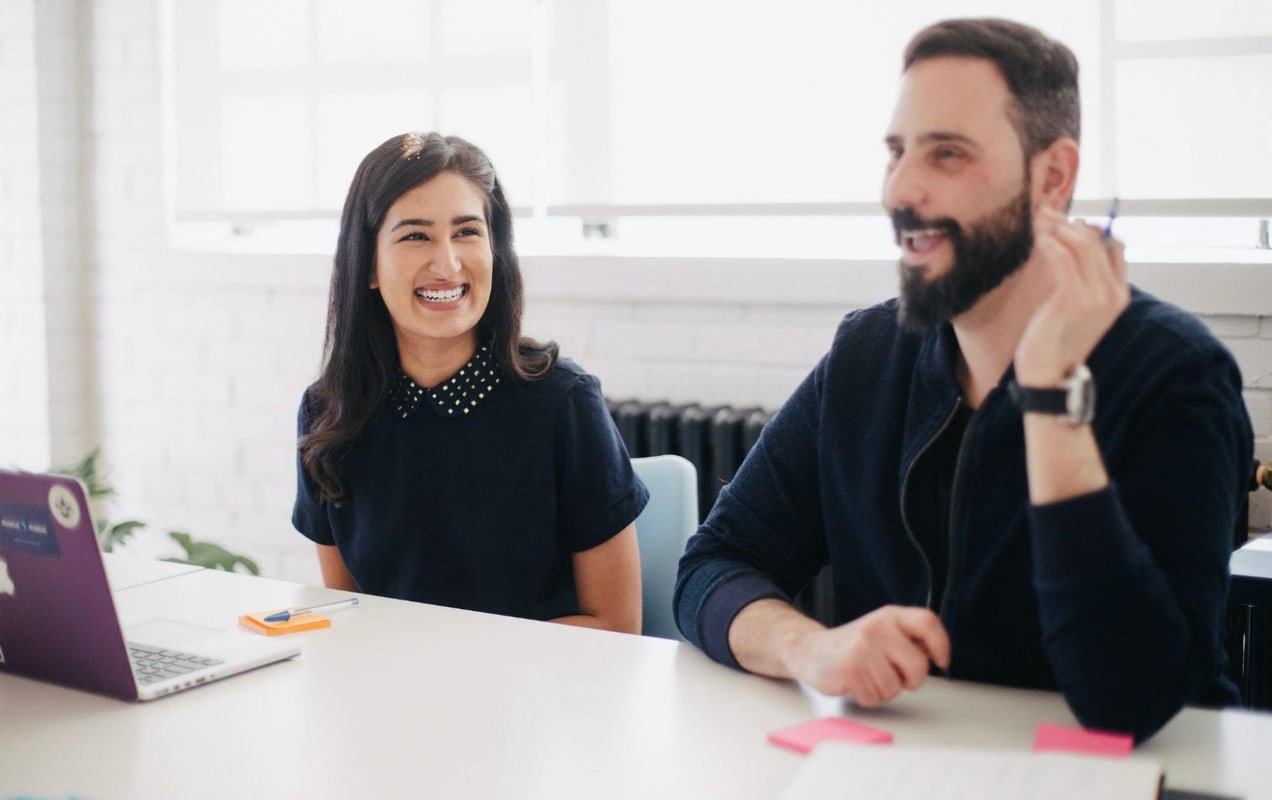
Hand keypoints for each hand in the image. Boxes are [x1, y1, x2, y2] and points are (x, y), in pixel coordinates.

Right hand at [784, 605, 949, 705]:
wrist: (811, 650)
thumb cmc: (852, 647)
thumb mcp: (883, 632)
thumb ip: (908, 639)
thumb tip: (935, 654)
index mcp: (890, 616)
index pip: (927, 622)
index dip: (941, 644)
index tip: (940, 661)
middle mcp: (878, 628)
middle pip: (918, 666)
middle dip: (910, 680)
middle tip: (893, 675)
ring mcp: (863, 648)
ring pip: (895, 688)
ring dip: (883, 690)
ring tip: (867, 676)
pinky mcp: (850, 669)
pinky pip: (875, 698)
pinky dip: (867, 697)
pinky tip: (855, 683)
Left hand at [1014, 207, 1129, 385]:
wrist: (1048, 374)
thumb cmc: (1055, 340)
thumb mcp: (1076, 308)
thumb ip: (1082, 281)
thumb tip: (1075, 246)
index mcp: (1119, 294)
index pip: (1113, 247)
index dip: (1091, 229)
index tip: (1066, 221)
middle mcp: (1112, 293)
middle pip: (1096, 242)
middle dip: (1068, 222)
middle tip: (1044, 212)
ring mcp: (1096, 296)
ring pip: (1080, 245)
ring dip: (1056, 227)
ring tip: (1037, 219)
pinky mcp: (1072, 298)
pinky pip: (1064, 258)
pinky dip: (1050, 242)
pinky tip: (1038, 238)